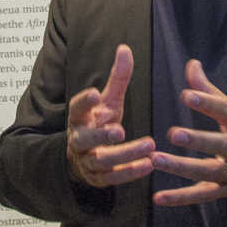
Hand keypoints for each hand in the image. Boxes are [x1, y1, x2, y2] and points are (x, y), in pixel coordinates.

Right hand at [65, 44, 154, 186]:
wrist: (84, 158)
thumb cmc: (99, 123)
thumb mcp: (108, 101)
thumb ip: (117, 78)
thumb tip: (125, 48)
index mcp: (79, 118)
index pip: (77, 108)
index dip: (85, 102)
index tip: (96, 93)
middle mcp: (79, 140)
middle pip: (85, 139)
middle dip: (101, 136)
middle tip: (119, 130)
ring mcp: (87, 161)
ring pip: (102, 161)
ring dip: (125, 154)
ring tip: (149, 144)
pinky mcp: (99, 178)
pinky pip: (113, 177)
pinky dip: (130, 172)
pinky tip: (149, 164)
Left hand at [150, 59, 226, 205]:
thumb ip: (209, 90)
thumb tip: (192, 64)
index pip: (226, 111)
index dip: (207, 103)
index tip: (186, 94)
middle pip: (221, 145)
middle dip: (198, 141)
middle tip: (173, 134)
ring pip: (209, 172)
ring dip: (182, 168)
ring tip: (156, 159)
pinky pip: (203, 196)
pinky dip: (181, 198)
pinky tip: (159, 197)